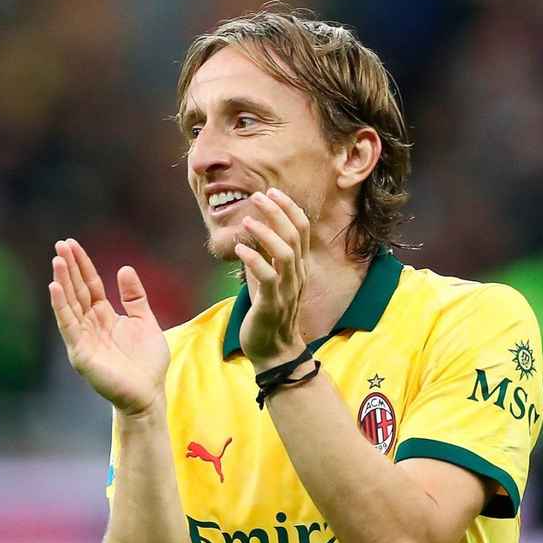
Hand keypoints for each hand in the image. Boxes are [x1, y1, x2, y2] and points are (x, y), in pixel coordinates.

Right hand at [49, 238, 169, 416]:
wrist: (149, 394)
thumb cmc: (148, 363)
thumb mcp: (145, 322)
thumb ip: (135, 298)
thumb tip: (125, 269)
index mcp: (105, 317)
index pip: (90, 286)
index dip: (82, 265)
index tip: (72, 244)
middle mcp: (90, 325)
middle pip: (77, 291)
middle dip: (69, 268)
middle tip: (60, 244)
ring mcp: (84, 339)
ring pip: (70, 305)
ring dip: (62, 282)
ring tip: (58, 259)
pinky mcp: (81, 353)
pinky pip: (69, 326)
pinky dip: (61, 307)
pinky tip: (55, 288)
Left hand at [235, 189, 309, 369]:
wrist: (275, 351)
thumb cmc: (271, 314)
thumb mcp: (273, 280)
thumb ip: (269, 257)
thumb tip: (256, 230)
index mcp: (299, 268)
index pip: (302, 230)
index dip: (289, 208)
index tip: (272, 191)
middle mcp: (297, 276)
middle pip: (294, 235)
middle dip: (277, 212)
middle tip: (258, 195)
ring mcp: (286, 291)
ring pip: (285, 254)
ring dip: (266, 233)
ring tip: (248, 218)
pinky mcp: (271, 305)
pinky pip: (267, 278)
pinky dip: (254, 260)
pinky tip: (240, 249)